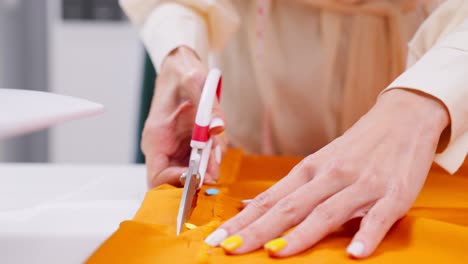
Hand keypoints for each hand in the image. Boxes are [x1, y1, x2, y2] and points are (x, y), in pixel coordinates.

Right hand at [141, 46, 226, 188]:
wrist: (181, 69)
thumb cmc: (182, 75)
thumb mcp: (196, 83)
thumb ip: (208, 107)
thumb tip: (217, 128)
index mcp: (156, 138)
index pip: (157, 177)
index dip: (176, 183)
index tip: (198, 175)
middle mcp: (163, 148)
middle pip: (174, 181)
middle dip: (196, 179)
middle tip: (214, 170)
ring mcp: (175, 150)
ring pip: (189, 175)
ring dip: (205, 171)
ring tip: (216, 154)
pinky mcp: (187, 147)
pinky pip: (198, 164)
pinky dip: (209, 162)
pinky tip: (216, 149)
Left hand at [205, 89, 448, 257]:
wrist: (402, 117)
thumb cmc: (356, 145)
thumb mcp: (319, 161)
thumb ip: (290, 188)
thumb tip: (252, 203)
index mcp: (309, 170)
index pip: (270, 200)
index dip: (243, 221)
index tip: (218, 238)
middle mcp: (330, 176)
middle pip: (289, 208)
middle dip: (257, 231)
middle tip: (231, 249)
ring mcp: (361, 184)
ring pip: (326, 212)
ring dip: (300, 235)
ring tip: (276, 254)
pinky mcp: (394, 193)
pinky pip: (379, 217)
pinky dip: (367, 234)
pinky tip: (355, 253)